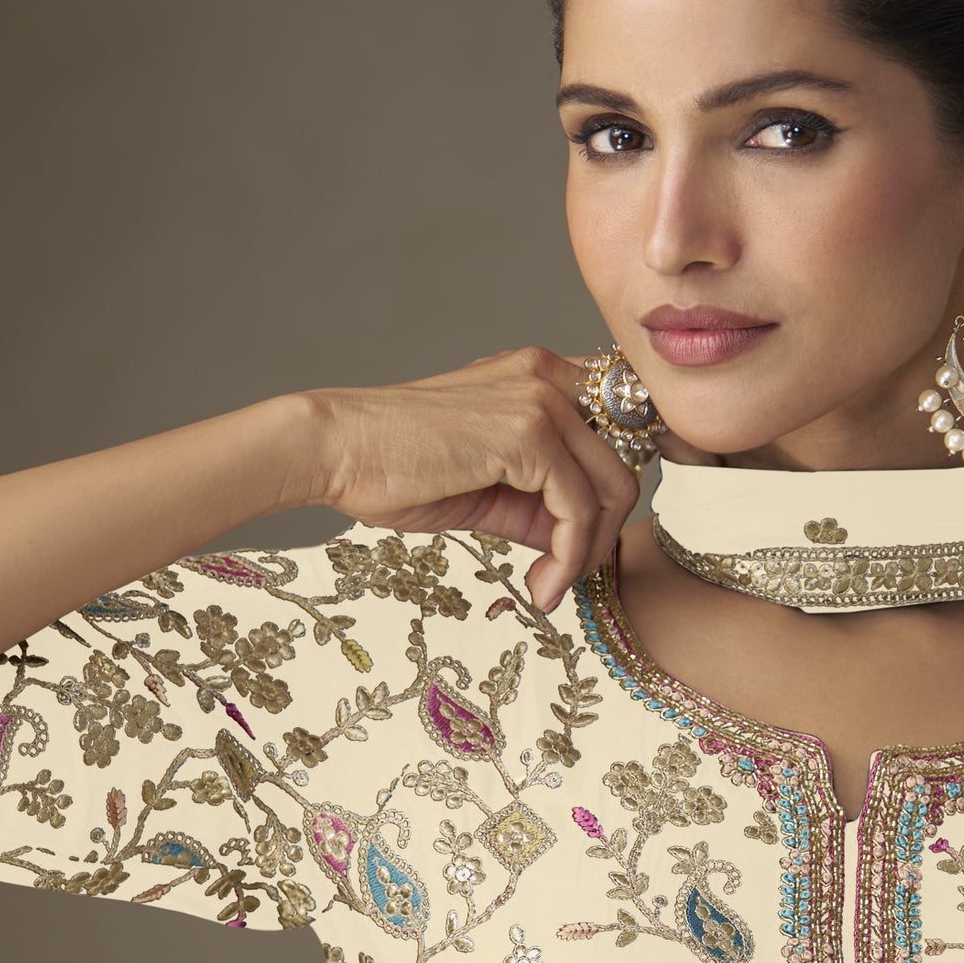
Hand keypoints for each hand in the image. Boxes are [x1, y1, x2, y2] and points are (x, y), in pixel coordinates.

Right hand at [305, 348, 644, 610]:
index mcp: (539, 376)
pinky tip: (540, 585)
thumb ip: (539, 503)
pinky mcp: (528, 434)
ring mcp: (541, 400)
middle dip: (606, 531)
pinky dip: (568, 557)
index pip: (620, 421)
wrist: (338, 450)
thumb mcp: (487, 487)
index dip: (625, 480)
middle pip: (624, 460)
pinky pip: (577, 508)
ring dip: (588, 553)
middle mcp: (548, 376)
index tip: (600, 536)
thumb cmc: (398, 466)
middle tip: (569, 574)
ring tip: (550, 586)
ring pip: (610, 487)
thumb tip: (579, 542)